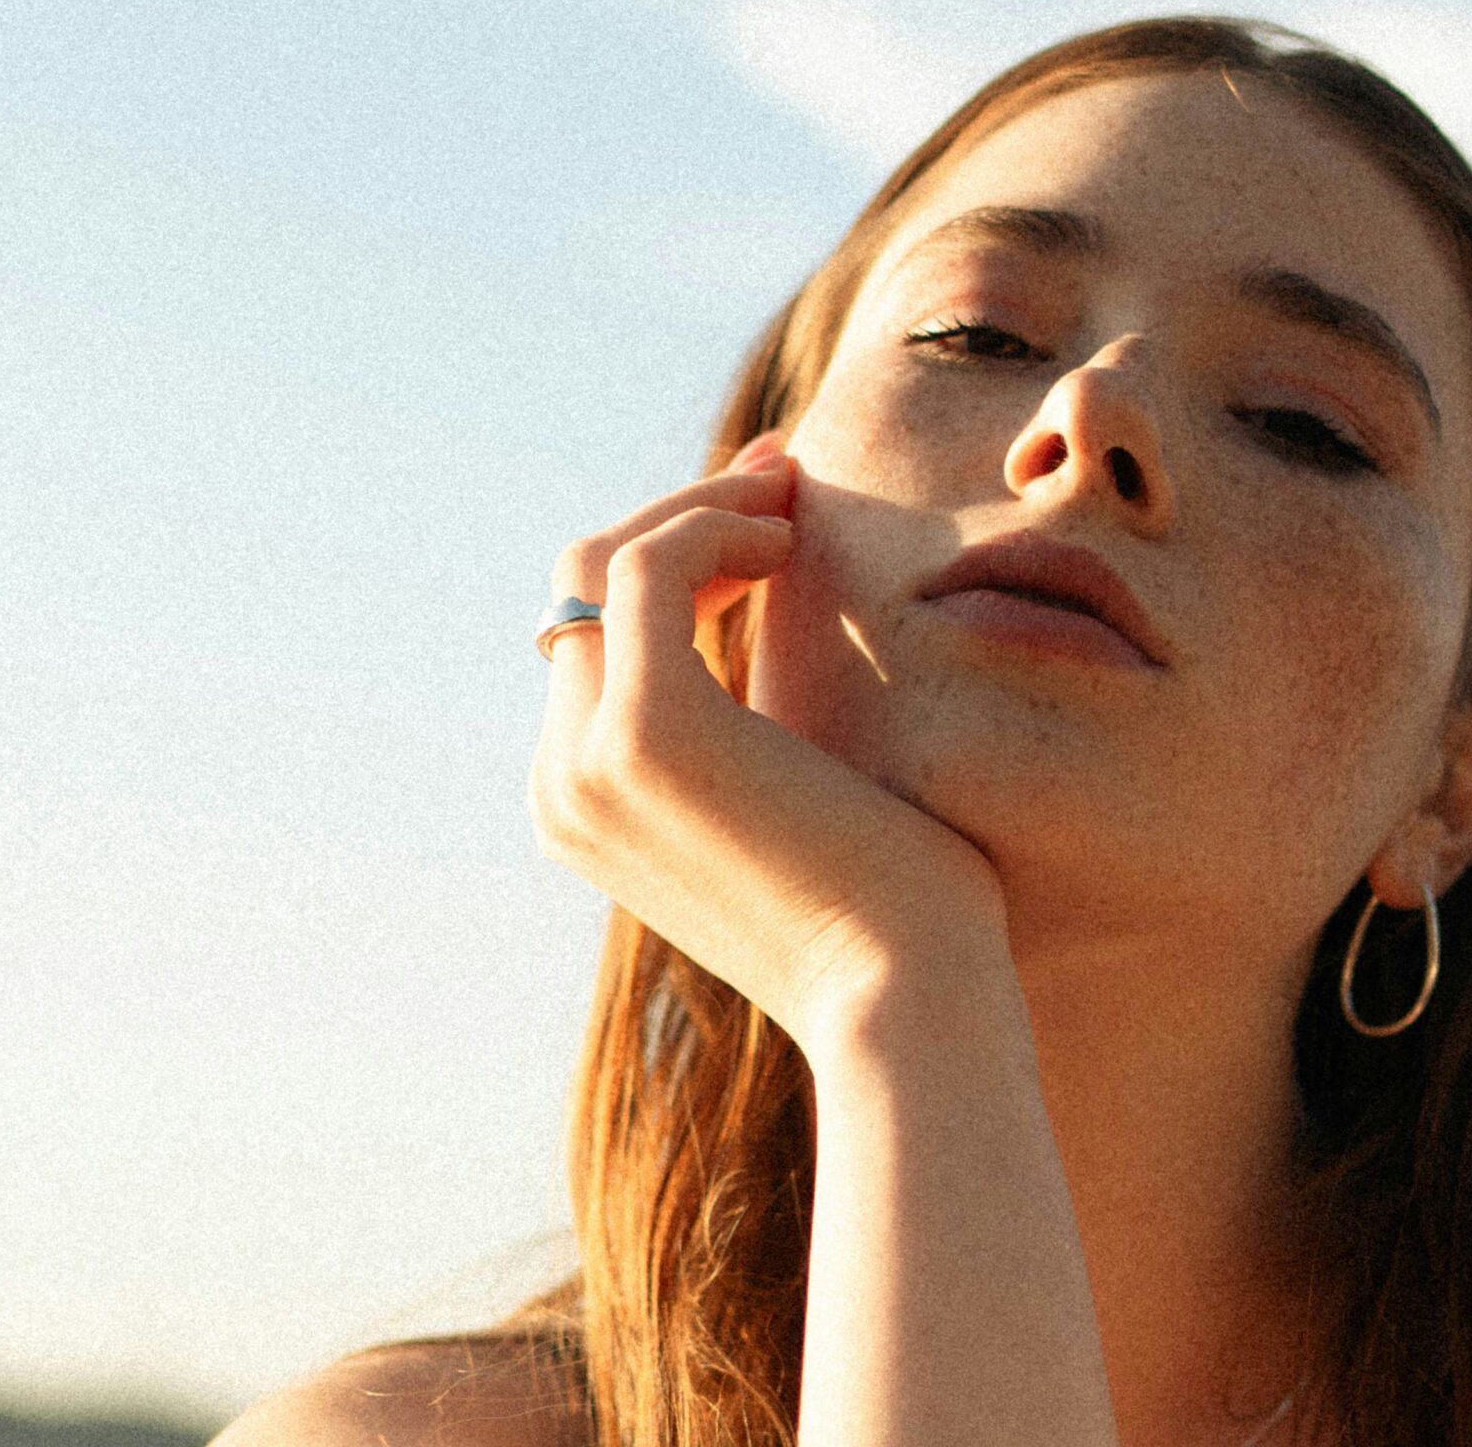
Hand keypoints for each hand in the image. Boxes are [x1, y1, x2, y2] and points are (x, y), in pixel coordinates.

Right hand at [529, 436, 1013, 1055]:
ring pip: (604, 560)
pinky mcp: (645, 731)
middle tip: (787, 477)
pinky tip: (790, 543)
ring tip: (796, 502)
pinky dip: (717, 525)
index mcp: (589, 802)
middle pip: (587, 584)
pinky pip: (652, 565)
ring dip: (701, 507)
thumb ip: (757, 712)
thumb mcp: (801, 786)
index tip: (774, 509)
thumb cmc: (890, 904)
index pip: (596, 633)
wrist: (907, 994)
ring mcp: (591, 761)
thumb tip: (770, 595)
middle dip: (685, 511)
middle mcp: (564, 784)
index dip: (678, 551)